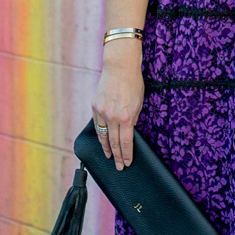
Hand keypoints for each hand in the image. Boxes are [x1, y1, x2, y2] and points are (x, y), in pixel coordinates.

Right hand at [91, 41, 143, 169]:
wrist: (119, 67)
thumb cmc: (133, 83)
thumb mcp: (139, 103)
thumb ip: (134, 119)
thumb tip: (129, 131)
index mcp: (126, 117)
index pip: (125, 142)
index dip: (126, 155)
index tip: (126, 163)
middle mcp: (112, 117)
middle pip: (113, 143)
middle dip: (117, 157)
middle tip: (119, 167)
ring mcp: (102, 112)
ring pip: (102, 136)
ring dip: (106, 148)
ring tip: (109, 156)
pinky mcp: (95, 106)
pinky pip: (97, 124)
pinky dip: (99, 133)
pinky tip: (102, 139)